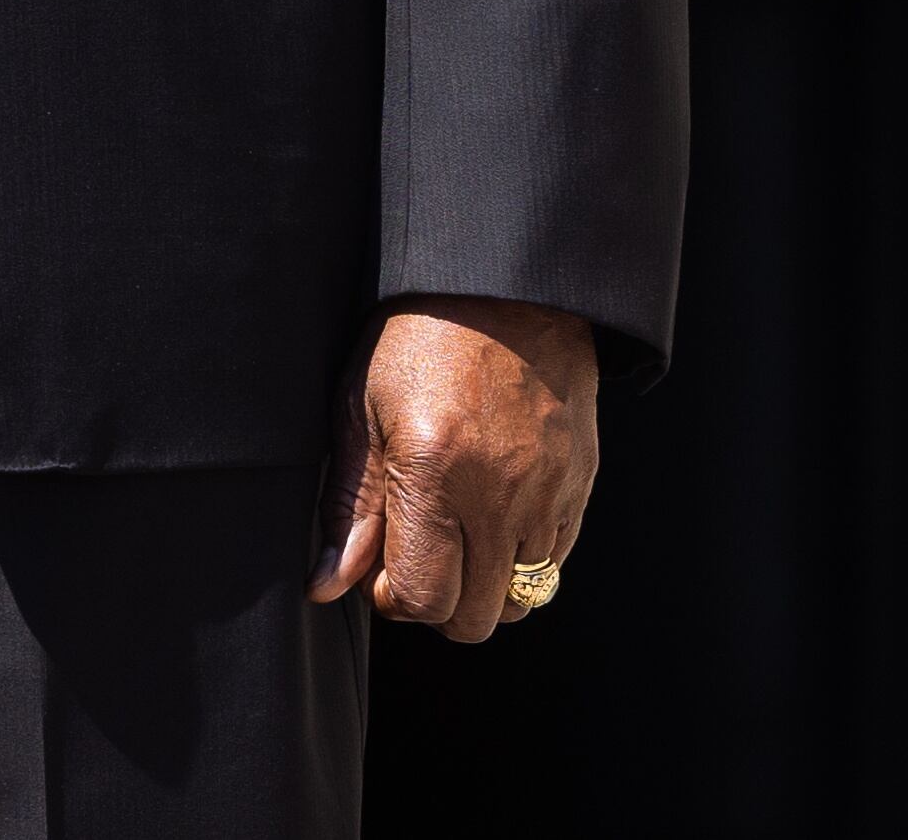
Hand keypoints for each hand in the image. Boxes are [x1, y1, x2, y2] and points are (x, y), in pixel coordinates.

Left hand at [316, 295, 598, 639]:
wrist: (504, 289)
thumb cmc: (417, 337)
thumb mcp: (358, 409)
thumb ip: (348, 506)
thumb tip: (327, 584)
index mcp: (436, 473)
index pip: (425, 598)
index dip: (393, 598)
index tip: (378, 567)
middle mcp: (502, 496)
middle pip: (477, 618)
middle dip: (437, 602)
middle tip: (412, 553)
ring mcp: (551, 496)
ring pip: (523, 599)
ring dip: (482, 585)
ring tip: (452, 533)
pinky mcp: (580, 488)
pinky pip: (555, 563)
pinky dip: (520, 560)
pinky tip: (489, 513)